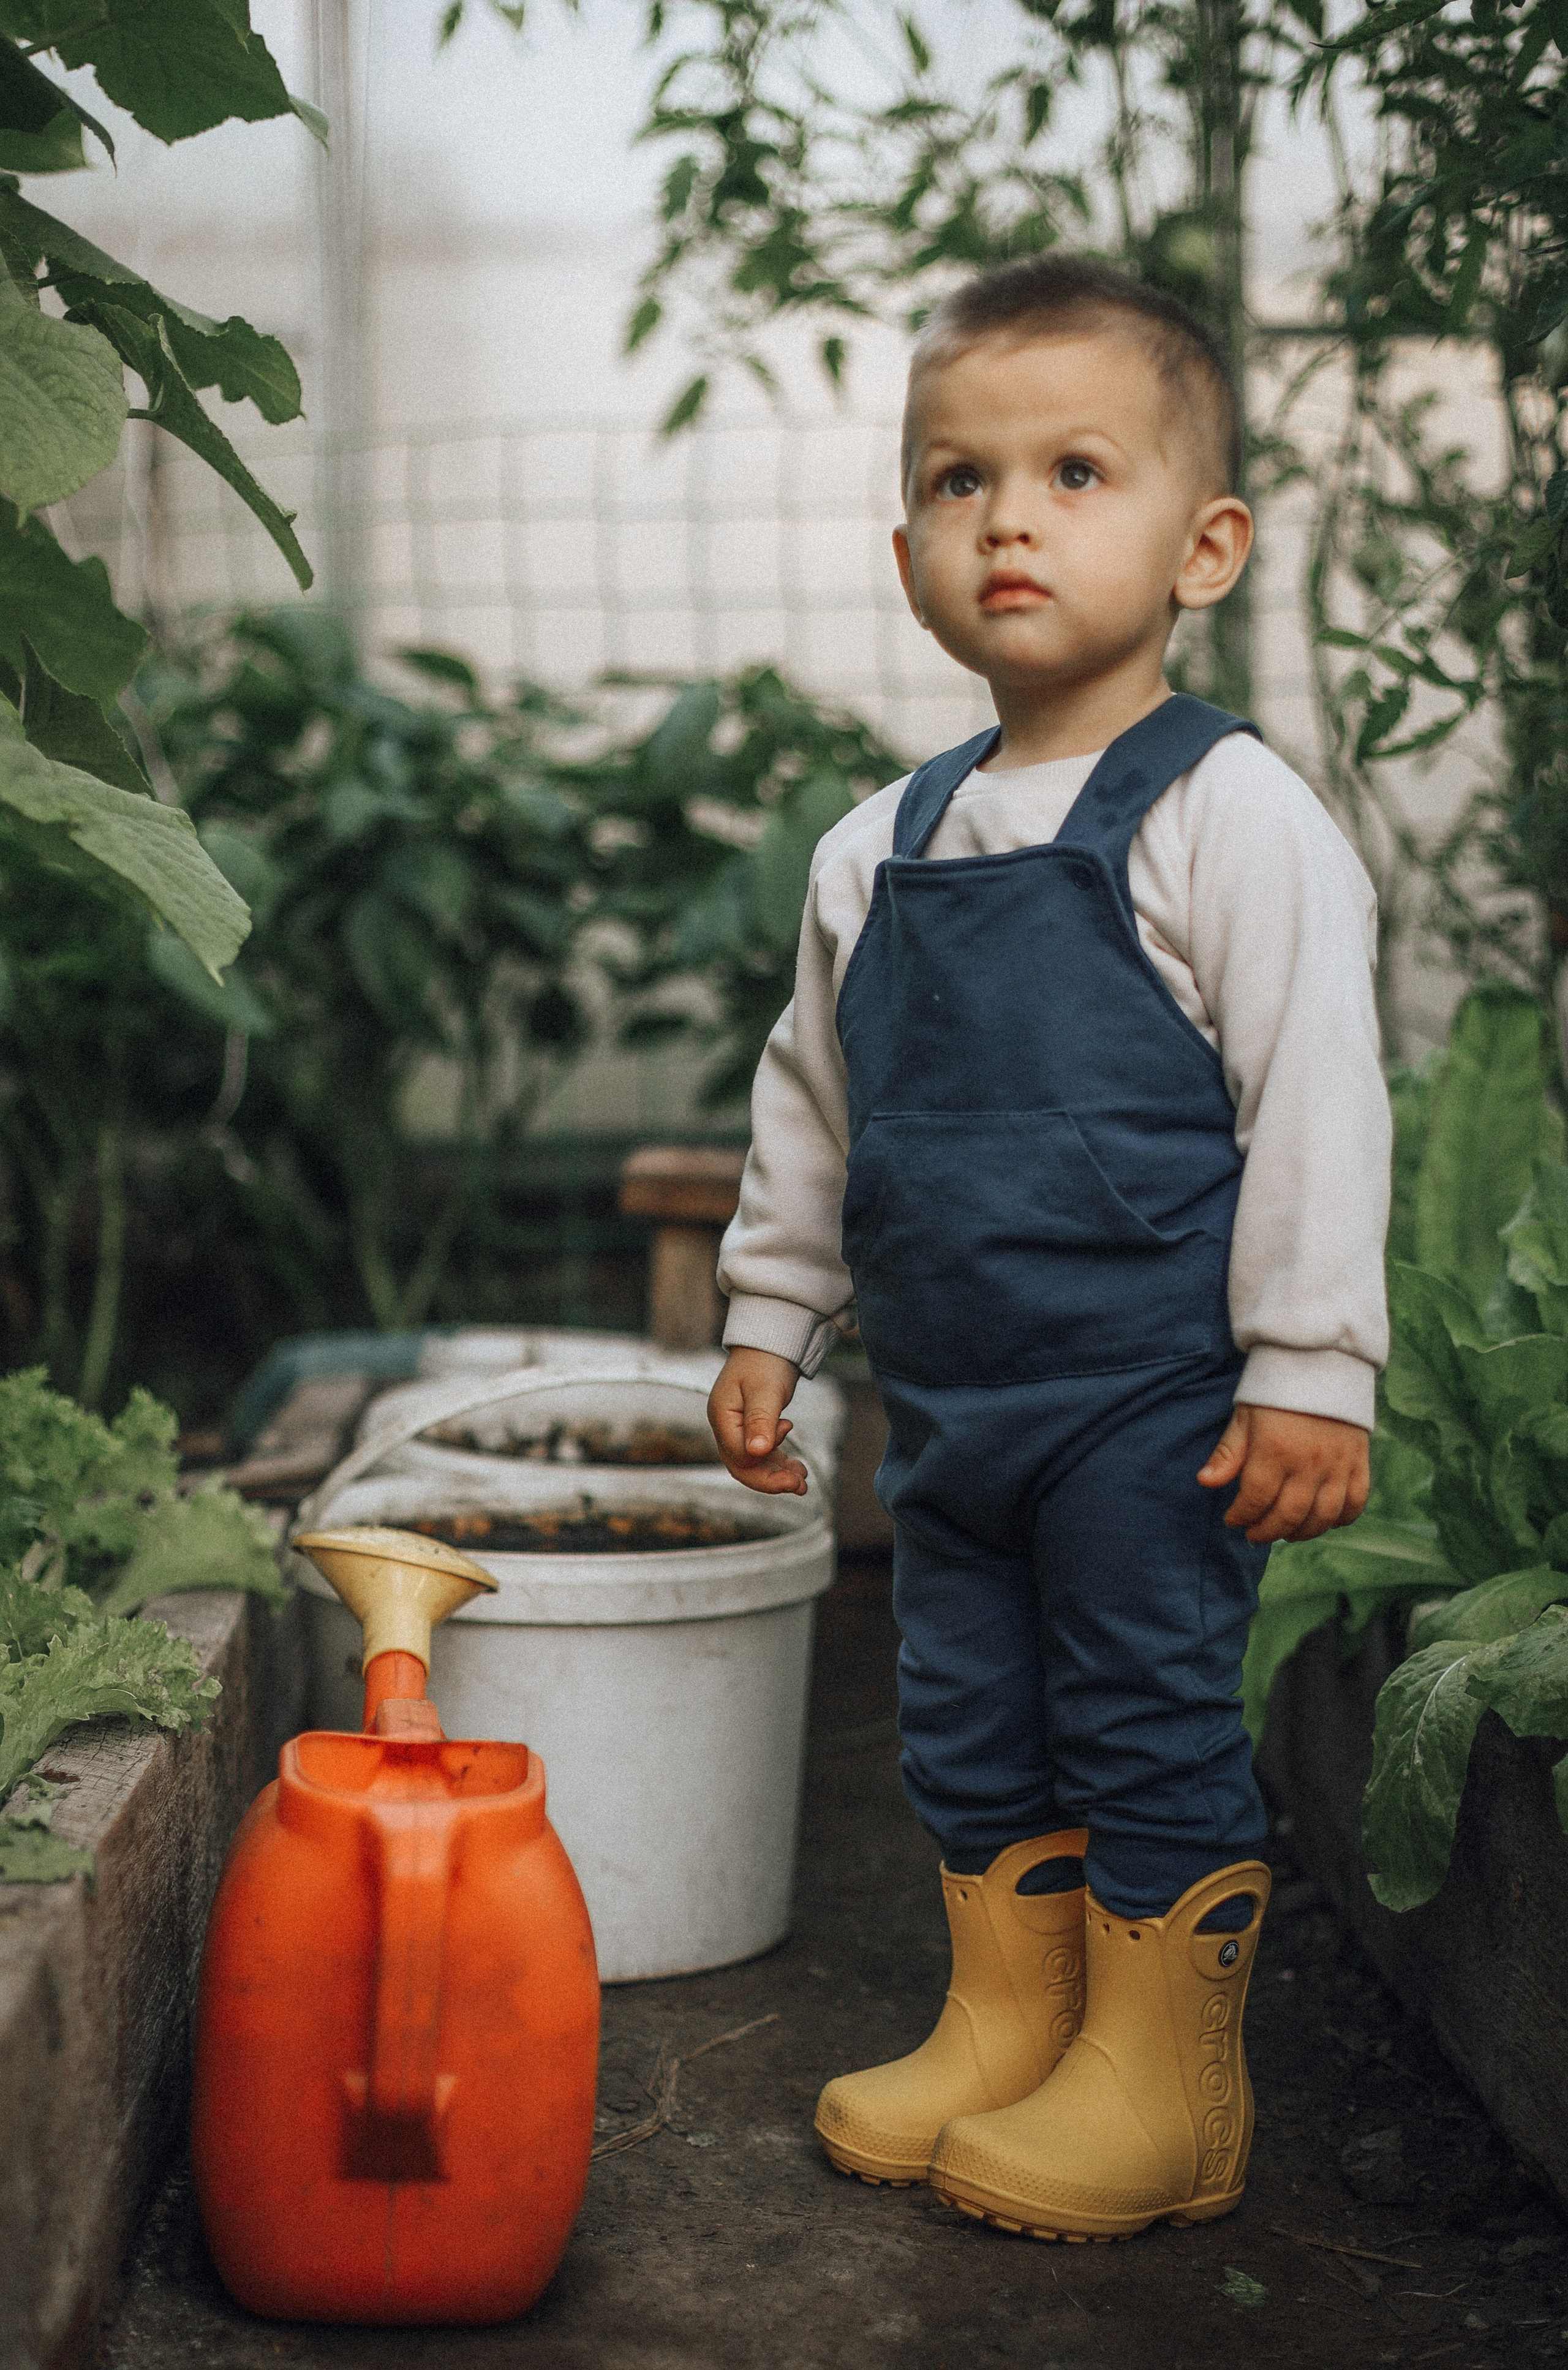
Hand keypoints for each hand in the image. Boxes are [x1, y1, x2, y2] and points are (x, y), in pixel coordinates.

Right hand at [707, 1347, 807, 1494]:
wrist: (770, 1344)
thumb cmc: (766, 1362)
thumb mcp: (765, 1390)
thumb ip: (760, 1421)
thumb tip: (757, 1452)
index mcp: (722, 1418)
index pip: (738, 1455)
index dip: (764, 1460)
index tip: (788, 1434)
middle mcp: (726, 1428)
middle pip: (743, 1467)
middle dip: (770, 1479)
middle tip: (800, 1486)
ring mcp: (737, 1430)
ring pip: (754, 1464)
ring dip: (777, 1475)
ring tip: (802, 1482)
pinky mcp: (751, 1429)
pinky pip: (762, 1456)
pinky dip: (778, 1464)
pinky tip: (796, 1469)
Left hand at [1197, 1402, 1369, 1544]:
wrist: (1322, 1360)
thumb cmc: (1276, 1390)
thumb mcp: (1245, 1416)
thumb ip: (1228, 1453)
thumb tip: (1205, 1483)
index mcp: (1274, 1450)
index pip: (1255, 1499)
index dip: (1241, 1516)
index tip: (1233, 1520)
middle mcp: (1309, 1462)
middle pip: (1288, 1515)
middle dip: (1267, 1532)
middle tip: (1254, 1534)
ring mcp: (1338, 1464)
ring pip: (1322, 1517)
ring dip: (1302, 1533)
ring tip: (1285, 1532)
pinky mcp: (1359, 1460)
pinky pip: (1355, 1502)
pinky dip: (1340, 1519)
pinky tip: (1322, 1520)